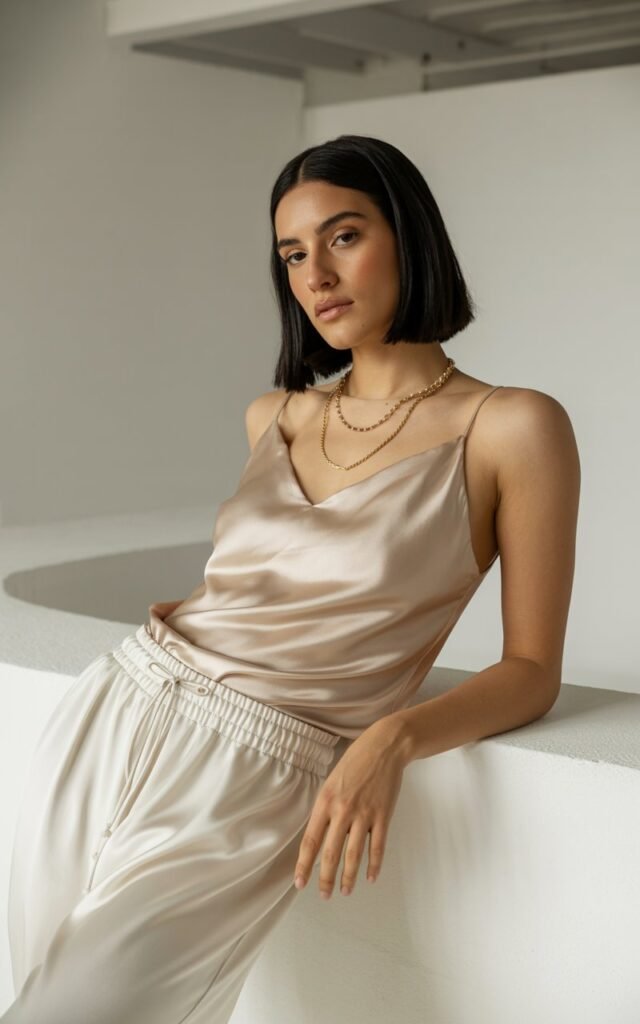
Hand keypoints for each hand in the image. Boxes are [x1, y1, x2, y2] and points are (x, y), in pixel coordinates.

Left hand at [292, 717, 407, 898]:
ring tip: (345, 891)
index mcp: (325, 802)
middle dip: (326, 878)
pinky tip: (370, 877)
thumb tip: (319, 834)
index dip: (304, 865)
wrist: (384, 747)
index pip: (310, 841)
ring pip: (354, 855)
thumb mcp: (330, 781)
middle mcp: (342, 811)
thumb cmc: (355, 761)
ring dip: (348, 877)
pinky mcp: (383, 815)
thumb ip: (325, 807)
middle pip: (331, 853)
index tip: (300, 883)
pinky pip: (378, 847)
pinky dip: (374, 865)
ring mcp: (364, 814)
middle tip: (324, 895)